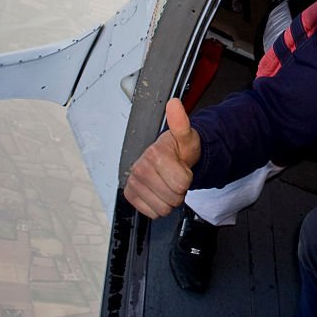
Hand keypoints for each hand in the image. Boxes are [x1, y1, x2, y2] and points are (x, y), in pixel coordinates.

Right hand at [123, 98, 200, 218]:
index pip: (181, 184)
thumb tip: (174, 103)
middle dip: (178, 190)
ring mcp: (134, 182)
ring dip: (169, 199)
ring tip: (167, 182)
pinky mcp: (130, 194)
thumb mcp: (186, 136)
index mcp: (154, 154)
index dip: (186, 178)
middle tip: (174, 175)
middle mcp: (140, 168)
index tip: (181, 167)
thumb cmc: (179, 149)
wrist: (169, 157)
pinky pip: (151, 213)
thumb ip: (181, 122)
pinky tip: (158, 190)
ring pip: (162, 208)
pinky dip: (158, 206)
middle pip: (172, 198)